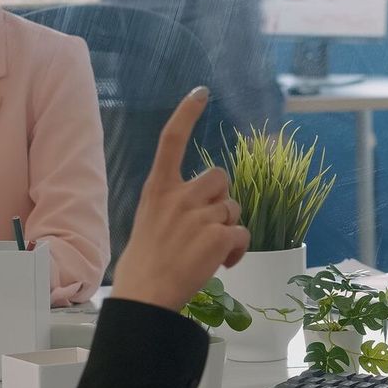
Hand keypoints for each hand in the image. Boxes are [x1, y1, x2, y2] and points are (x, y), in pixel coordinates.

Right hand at [111, 87, 248, 310]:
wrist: (146, 295)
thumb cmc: (145, 264)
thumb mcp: (150, 221)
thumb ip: (174, 205)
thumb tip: (203, 208)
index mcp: (158, 189)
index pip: (171, 139)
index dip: (187, 113)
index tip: (202, 92)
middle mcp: (180, 196)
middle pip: (219, 177)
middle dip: (221, 198)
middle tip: (208, 224)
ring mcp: (200, 215)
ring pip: (233, 207)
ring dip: (228, 226)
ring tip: (211, 251)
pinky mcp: (218, 236)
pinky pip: (242, 233)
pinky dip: (238, 250)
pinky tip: (223, 264)